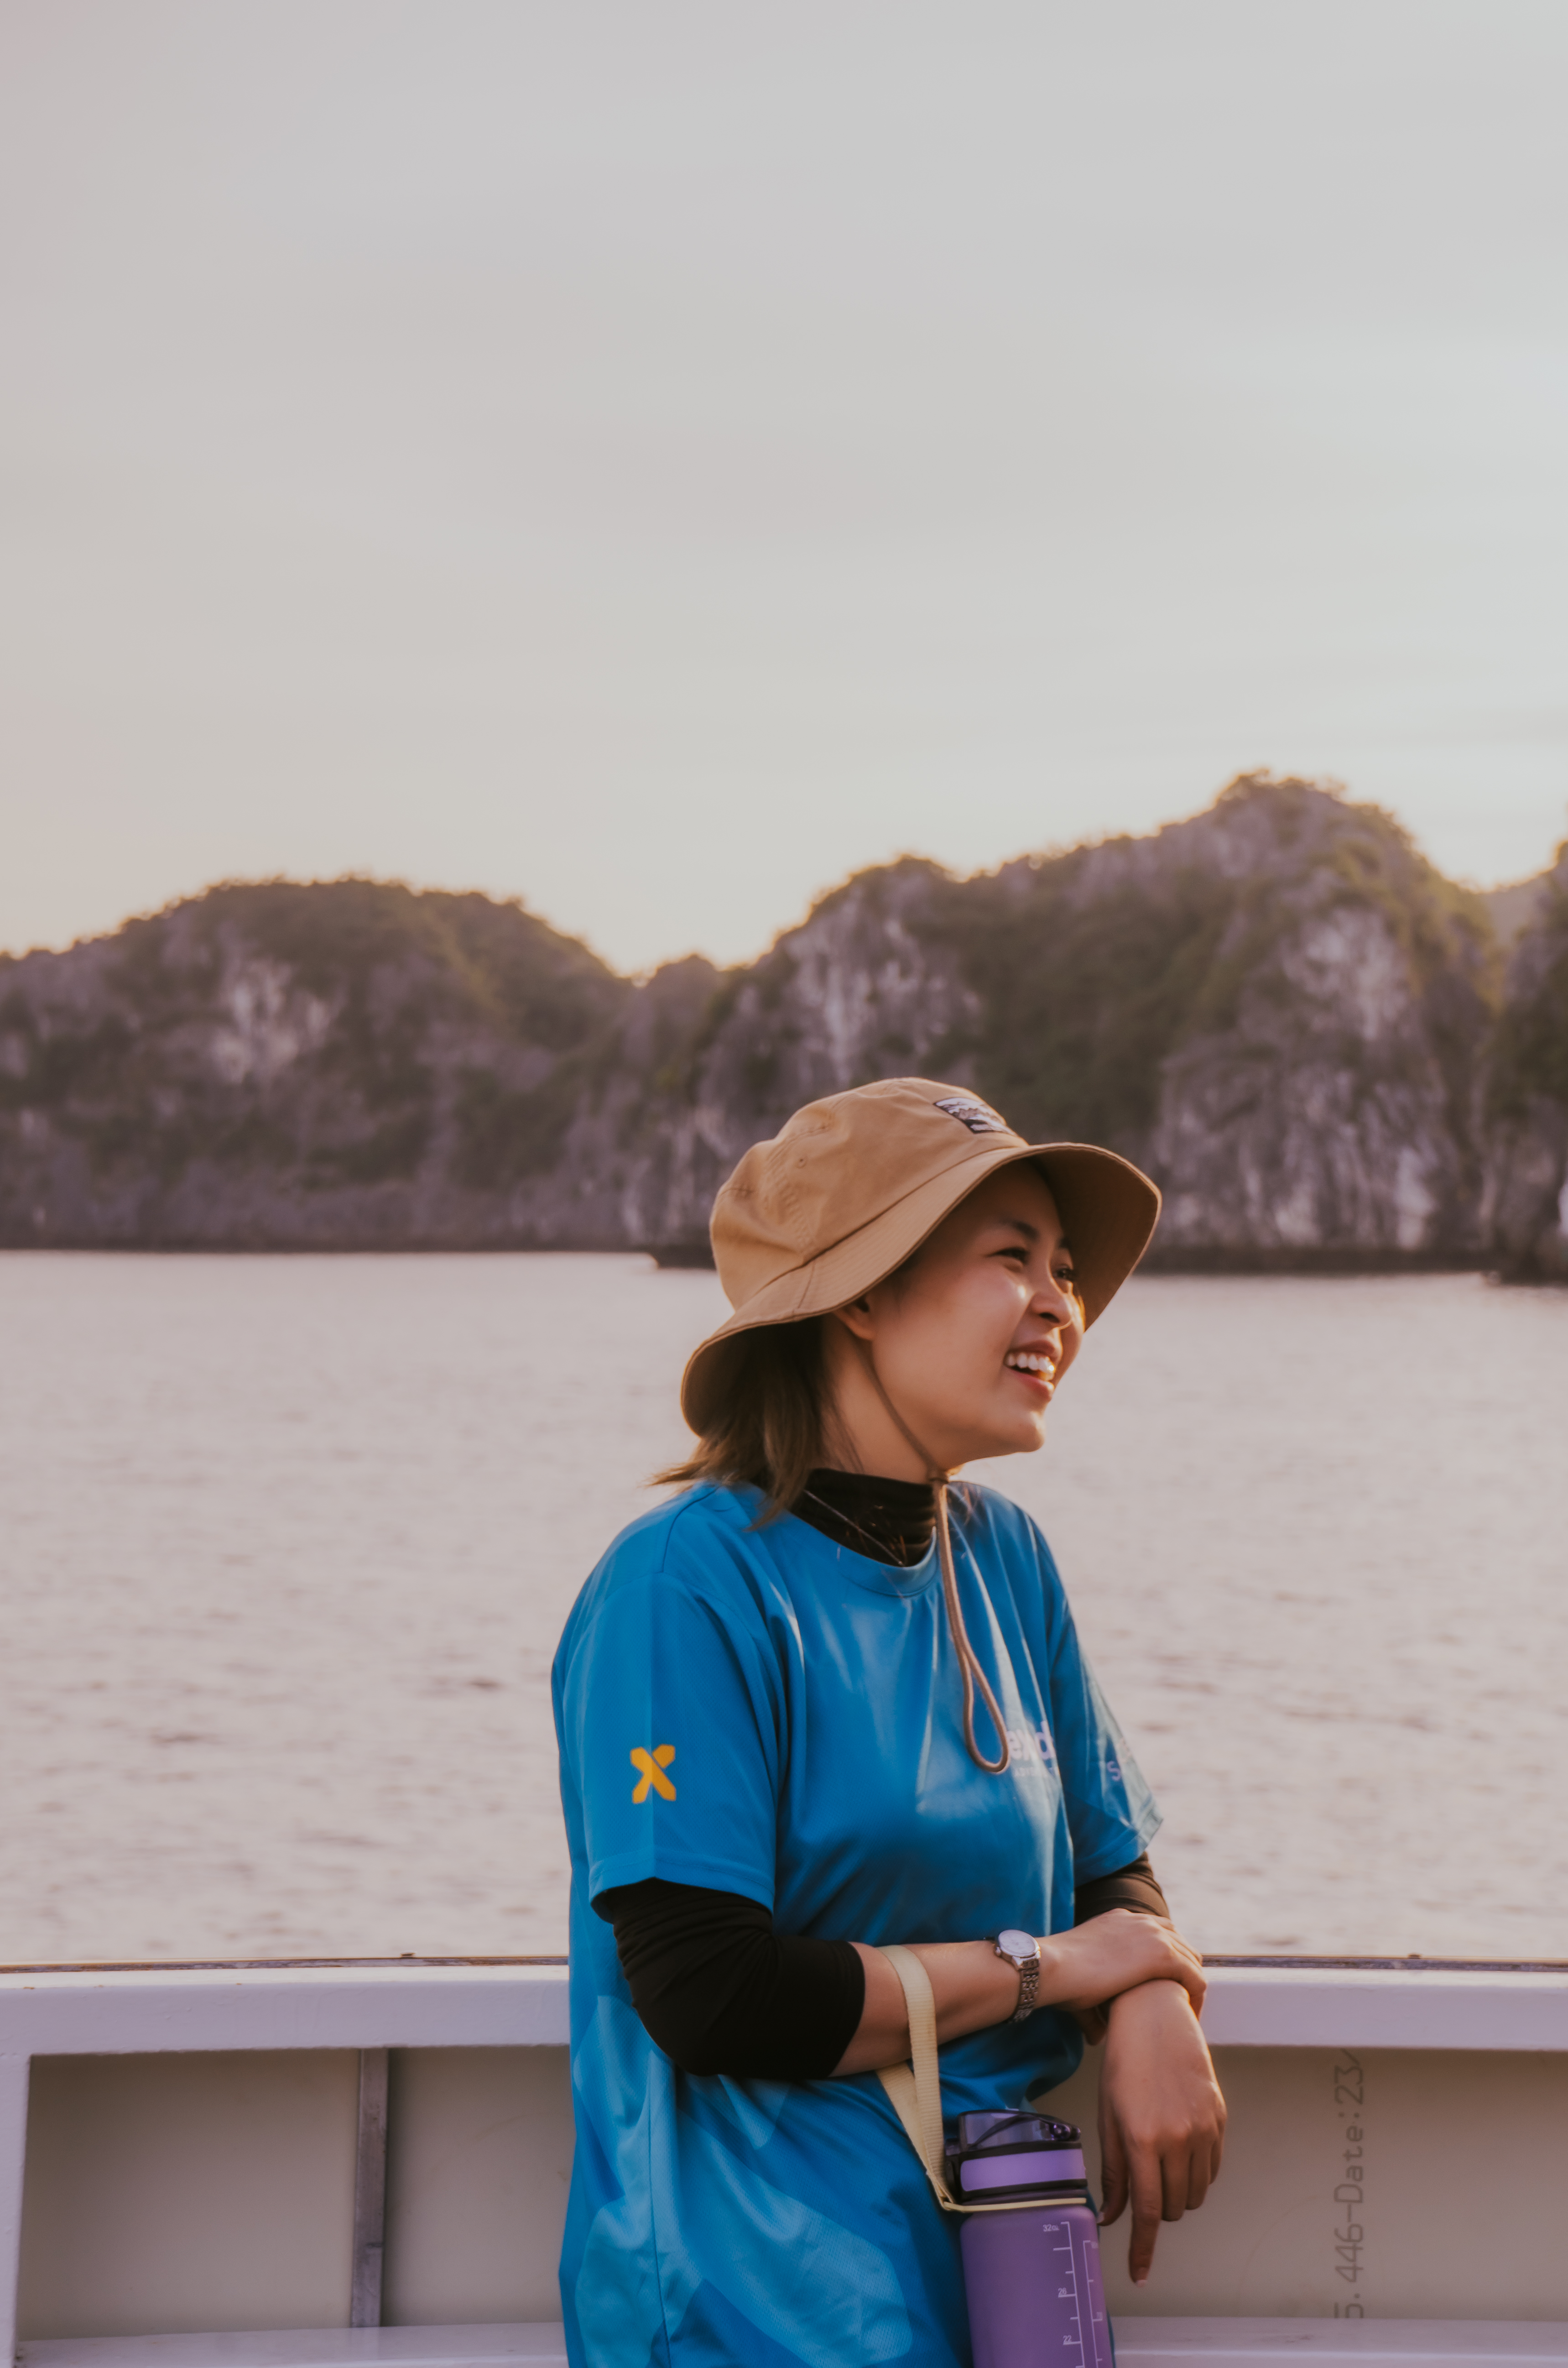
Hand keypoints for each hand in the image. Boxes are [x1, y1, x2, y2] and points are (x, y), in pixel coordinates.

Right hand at [1037, 1910, 1206, 2020]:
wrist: (1054, 1967)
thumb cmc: (1061, 1978)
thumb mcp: (1083, 1981)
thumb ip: (1095, 2007)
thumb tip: (1097, 2035)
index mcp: (1121, 1921)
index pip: (1157, 1932)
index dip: (1167, 1959)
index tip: (1166, 1986)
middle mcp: (1140, 1922)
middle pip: (1180, 1941)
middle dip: (1184, 1969)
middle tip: (1181, 2000)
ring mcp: (1152, 1935)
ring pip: (1191, 1958)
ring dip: (1192, 1984)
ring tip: (1188, 2011)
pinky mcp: (1161, 1954)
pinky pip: (1194, 1976)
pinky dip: (1197, 1996)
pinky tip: (1190, 2015)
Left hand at [1097, 1978, 1226, 2286]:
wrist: (1155, 2016)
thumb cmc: (1123, 2063)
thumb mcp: (1108, 2116)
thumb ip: (1112, 2171)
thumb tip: (1109, 2216)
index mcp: (1142, 2139)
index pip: (1148, 2212)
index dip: (1143, 2248)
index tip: (1140, 2273)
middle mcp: (1177, 2138)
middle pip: (1175, 2208)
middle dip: (1158, 2209)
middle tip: (1143, 2182)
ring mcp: (1204, 2129)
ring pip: (1196, 2193)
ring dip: (1178, 2192)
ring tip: (1159, 2159)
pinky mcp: (1220, 2119)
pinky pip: (1213, 2168)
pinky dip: (1197, 2172)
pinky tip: (1180, 2146)